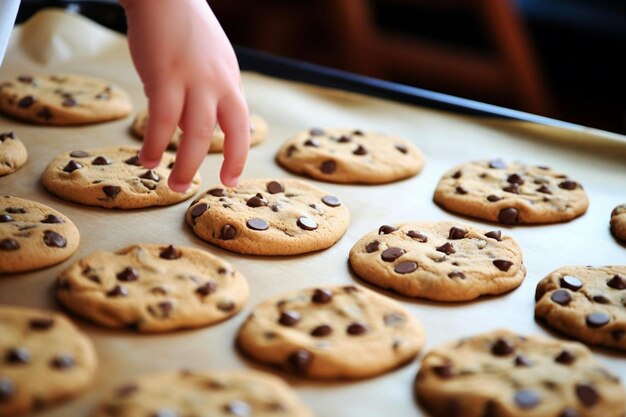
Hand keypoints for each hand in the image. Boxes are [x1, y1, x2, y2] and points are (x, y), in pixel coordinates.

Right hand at [121, 0, 249, 190]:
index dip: (239, 152)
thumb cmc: (183, 28)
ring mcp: (194, 79)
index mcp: (230, 79)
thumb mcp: (210, 60)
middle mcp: (219, 81)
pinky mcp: (165, 76)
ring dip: (186, 163)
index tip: (231, 177)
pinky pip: (163, 119)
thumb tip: (197, 123)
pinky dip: (155, 143)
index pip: (241, 122)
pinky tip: (147, 158)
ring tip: (174, 184)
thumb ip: (210, 91)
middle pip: (231, 131)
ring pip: (197, 132)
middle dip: (226, 163)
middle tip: (207, 187)